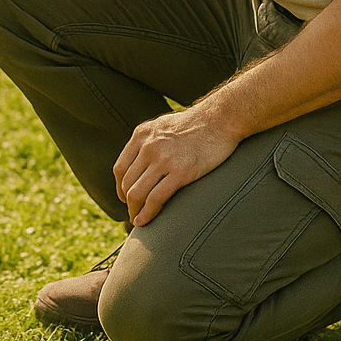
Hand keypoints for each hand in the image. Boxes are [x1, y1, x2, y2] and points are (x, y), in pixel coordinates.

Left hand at [114, 101, 239, 226]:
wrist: (220, 119)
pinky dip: (147, 214)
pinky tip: (146, 221)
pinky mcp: (181, 172)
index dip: (120, 188)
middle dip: (128, 203)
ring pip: (137, 193)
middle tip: (133, 214)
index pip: (120, 168)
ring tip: (138, 222)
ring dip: (135, 212)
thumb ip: (149, 142)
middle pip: (127, 183)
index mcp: (142, 135)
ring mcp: (163, 159)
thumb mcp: (163, 126)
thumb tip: (140, 164)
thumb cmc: (195, 125)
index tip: (126, 199)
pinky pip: (156, 199)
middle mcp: (148, 146)